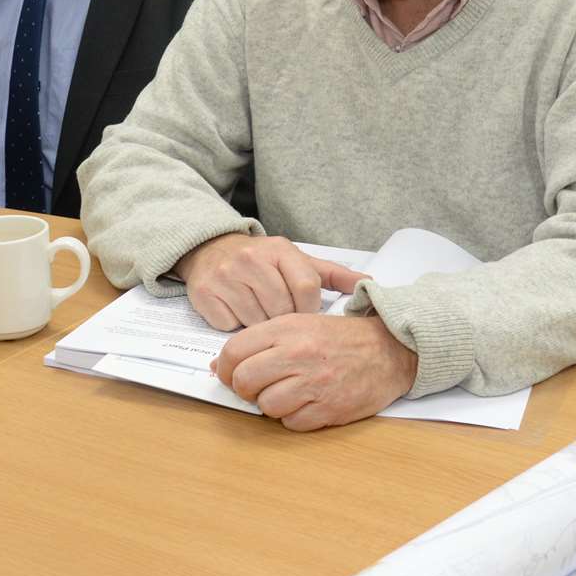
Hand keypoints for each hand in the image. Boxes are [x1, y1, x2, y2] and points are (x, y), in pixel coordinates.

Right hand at [175, 233, 367, 329]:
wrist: (211, 250)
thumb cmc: (261, 260)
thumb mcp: (296, 260)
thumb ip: (332, 274)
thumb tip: (369, 284)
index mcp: (280, 250)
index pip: (307, 287)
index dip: (308, 308)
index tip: (302, 312)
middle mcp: (252, 259)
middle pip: (282, 309)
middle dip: (283, 319)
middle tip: (277, 314)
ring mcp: (226, 276)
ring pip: (256, 322)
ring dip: (260, 325)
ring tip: (257, 312)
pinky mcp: (205, 293)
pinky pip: (229, 326)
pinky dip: (235, 326)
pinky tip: (236, 312)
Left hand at [214, 313, 417, 430]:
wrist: (389, 350)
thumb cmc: (341, 338)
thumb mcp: (299, 324)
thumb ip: (261, 341)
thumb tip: (220, 366)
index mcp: (287, 328)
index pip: (235, 352)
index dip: (225, 368)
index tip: (230, 374)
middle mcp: (298, 354)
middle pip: (245, 381)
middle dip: (245, 389)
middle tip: (258, 387)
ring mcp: (314, 383)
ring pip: (267, 406)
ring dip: (272, 405)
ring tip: (288, 393)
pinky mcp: (328, 408)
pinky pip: (292, 423)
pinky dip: (295, 418)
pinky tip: (307, 403)